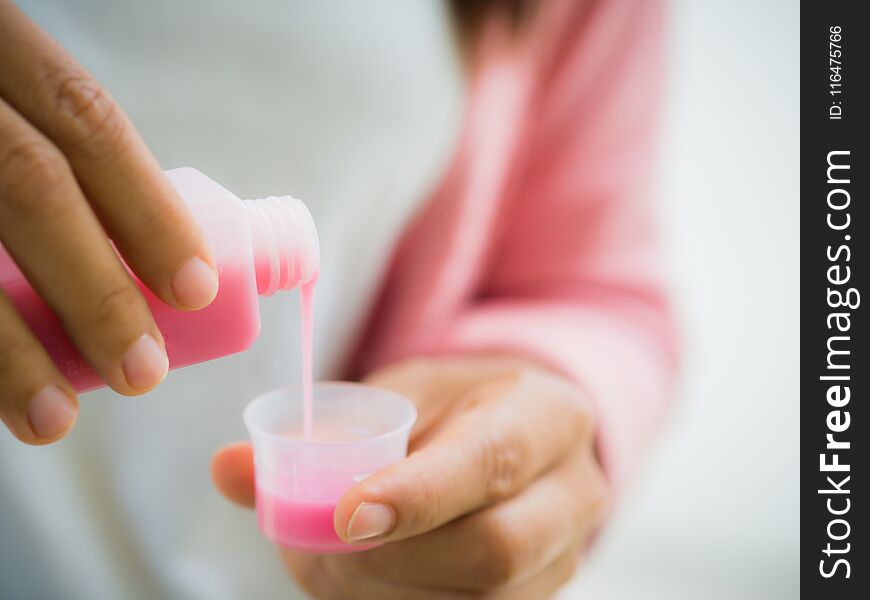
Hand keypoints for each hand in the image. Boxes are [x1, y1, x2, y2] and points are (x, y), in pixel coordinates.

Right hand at [0, 1, 216, 443]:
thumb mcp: (2, 105)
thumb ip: (43, 151)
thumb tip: (139, 256)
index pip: (85, 119)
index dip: (149, 208)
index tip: (196, 288)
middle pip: (29, 184)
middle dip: (95, 289)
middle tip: (144, 371)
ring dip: (7, 349)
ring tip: (54, 418)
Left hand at [213, 357, 609, 598]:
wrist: (517, 434)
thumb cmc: (453, 406)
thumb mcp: (400, 393)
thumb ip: (320, 431)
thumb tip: (228, 468)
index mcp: (547, 413)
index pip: (491, 461)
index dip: (417, 495)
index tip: (346, 517)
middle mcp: (575, 488)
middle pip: (496, 550)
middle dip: (394, 560)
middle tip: (322, 547)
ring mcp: (568, 552)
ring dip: (390, 593)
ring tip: (331, 564)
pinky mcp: (545, 595)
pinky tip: (363, 584)